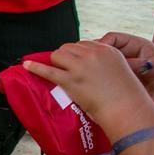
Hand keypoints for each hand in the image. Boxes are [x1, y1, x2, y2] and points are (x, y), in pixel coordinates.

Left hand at [22, 41, 153, 135]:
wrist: (127, 110)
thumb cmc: (127, 96)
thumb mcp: (121, 70)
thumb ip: (106, 64)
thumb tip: (91, 67)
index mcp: (107, 50)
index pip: (84, 44)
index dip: (77, 54)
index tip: (75, 62)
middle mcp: (93, 54)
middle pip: (69, 47)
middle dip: (66, 57)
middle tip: (67, 69)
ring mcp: (80, 66)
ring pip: (58, 55)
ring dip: (56, 62)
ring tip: (58, 72)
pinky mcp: (71, 80)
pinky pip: (48, 70)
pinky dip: (35, 67)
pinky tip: (26, 66)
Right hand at [98, 32, 153, 111]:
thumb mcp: (151, 67)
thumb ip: (132, 65)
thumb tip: (112, 66)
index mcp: (136, 44)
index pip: (112, 38)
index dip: (102, 44)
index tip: (96, 55)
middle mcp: (129, 54)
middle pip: (106, 50)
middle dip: (98, 57)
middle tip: (89, 66)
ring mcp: (126, 67)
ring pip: (107, 64)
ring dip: (100, 69)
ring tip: (92, 76)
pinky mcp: (126, 79)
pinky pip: (111, 77)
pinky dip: (104, 80)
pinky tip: (98, 85)